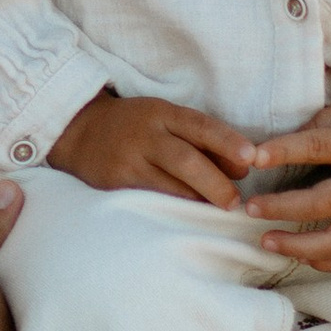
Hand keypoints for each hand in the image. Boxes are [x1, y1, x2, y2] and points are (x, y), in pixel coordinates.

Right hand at [49, 87, 260, 208]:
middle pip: (186, 161)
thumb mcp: (164, 118)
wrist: (79, 132)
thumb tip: (241, 168)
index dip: (227, 142)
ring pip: (170, 188)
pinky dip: (174, 209)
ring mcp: (128, 163)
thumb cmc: (135, 126)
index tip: (251, 158)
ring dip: (198, 202)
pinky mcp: (116, 186)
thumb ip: (199, 139)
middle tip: (234, 202)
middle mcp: (145, 136)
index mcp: (161, 113)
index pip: (200, 126)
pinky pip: (152, 201)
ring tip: (215, 210)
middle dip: (216, 184)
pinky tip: (188, 216)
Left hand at [237, 89, 330, 271]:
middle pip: (322, 205)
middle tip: (250, 209)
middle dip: (281, 209)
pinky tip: (303, 257)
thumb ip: (321, 124)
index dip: (283, 153)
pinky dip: (330, 263)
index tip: (254, 158)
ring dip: (300, 247)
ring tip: (267, 242)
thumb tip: (283, 146)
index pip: (316, 149)